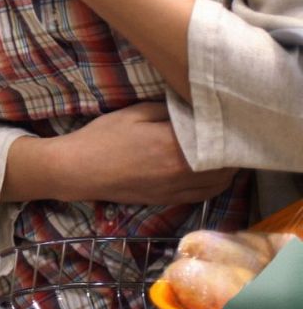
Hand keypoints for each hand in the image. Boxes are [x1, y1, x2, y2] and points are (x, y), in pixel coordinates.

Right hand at [50, 103, 236, 204]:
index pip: (216, 139)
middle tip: (231, 136)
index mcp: (173, 145)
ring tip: (227, 155)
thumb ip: (167, 110)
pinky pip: (202, 195)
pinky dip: (214, 185)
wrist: (77, 170)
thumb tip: (193, 109)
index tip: (230, 120)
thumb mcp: (133, 114)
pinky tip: (213, 174)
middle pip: (224, 165)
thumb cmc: (101, 138)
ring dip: (228, 171)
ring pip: (218, 184)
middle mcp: (180, 171)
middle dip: (232, 151)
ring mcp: (175, 189)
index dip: (227, 130)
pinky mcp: (166, 200)